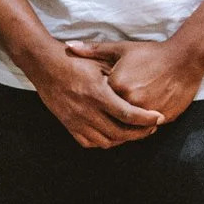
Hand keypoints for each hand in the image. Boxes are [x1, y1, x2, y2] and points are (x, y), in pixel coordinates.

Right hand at [26, 42, 165, 148]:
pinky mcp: (67, 124)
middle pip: (120, 132)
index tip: (159, 118)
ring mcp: (75, 120)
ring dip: (123, 139)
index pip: (128, 114)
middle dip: (140, 132)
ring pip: (106, 141)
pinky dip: (103, 141)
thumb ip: (119, 77)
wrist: (44, 64)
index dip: (147, 119)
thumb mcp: (100, 62)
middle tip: (151, 127)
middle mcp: (86, 110)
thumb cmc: (75, 61)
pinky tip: (112, 134)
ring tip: (133, 131)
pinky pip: (89, 142)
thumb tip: (142, 89)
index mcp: (97, 93)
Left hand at [68, 38, 203, 127]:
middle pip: (114, 117)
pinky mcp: (164, 118)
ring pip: (131, 126)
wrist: (185, 58)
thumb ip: (93, 50)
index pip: (100, 102)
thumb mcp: (121, 49)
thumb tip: (68, 46)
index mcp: (117, 86)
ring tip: (127, 119)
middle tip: (113, 112)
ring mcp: (148, 112)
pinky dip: (144, 126)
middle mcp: (131, 101)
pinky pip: (148, 128)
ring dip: (128, 125)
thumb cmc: (151, 53)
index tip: (99, 98)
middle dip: (112, 116)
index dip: (101, 100)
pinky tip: (142, 119)